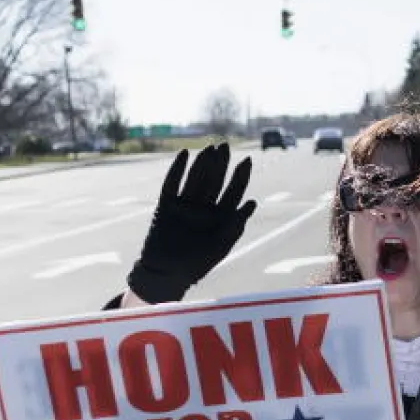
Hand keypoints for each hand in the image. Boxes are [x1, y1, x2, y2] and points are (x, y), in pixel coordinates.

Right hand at [128, 144, 254, 303]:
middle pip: (215, 181)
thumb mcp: (221, 245)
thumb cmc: (197, 264)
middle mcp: (204, 208)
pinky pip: (172, 184)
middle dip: (221, 164)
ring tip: (210, 148)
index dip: (241, 176)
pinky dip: (177, 169)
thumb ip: (235, 224)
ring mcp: (185, 205)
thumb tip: (253, 202)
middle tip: (226, 146)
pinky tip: (184, 154)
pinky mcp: (167, 205)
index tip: (247, 160)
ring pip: (196, 179)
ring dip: (203, 164)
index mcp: (221, 217)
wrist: (166, 274)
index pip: (234, 192)